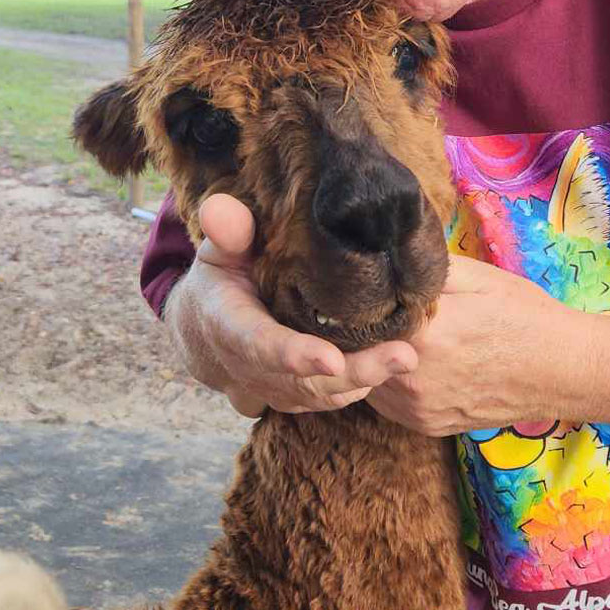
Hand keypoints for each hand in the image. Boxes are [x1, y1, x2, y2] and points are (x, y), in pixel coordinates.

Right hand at [165, 193, 418, 417]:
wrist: (204, 332)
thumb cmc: (221, 278)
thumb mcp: (217, 250)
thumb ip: (225, 232)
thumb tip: (221, 210)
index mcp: (226, 325)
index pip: (258, 344)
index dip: (292, 355)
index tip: (330, 360)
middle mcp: (247, 367)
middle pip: (302, 381)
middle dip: (353, 372)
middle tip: (402, 356)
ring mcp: (270, 388)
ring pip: (320, 396)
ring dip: (365, 381)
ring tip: (405, 358)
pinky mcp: (291, 397)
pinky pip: (328, 399)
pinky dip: (360, 385)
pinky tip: (392, 364)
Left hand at [369, 252, 586, 437]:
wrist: (563, 370)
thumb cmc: (525, 316)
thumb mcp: (477, 277)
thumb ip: (423, 271)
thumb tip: (385, 259)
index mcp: (422, 334)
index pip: (358, 318)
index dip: (354, 303)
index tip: (357, 291)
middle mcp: (413, 379)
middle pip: (360, 352)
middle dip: (361, 332)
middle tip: (371, 311)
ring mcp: (419, 408)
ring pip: (369, 380)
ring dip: (372, 359)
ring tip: (392, 335)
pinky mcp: (427, 426)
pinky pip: (387, 403)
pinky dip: (389, 383)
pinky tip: (411, 362)